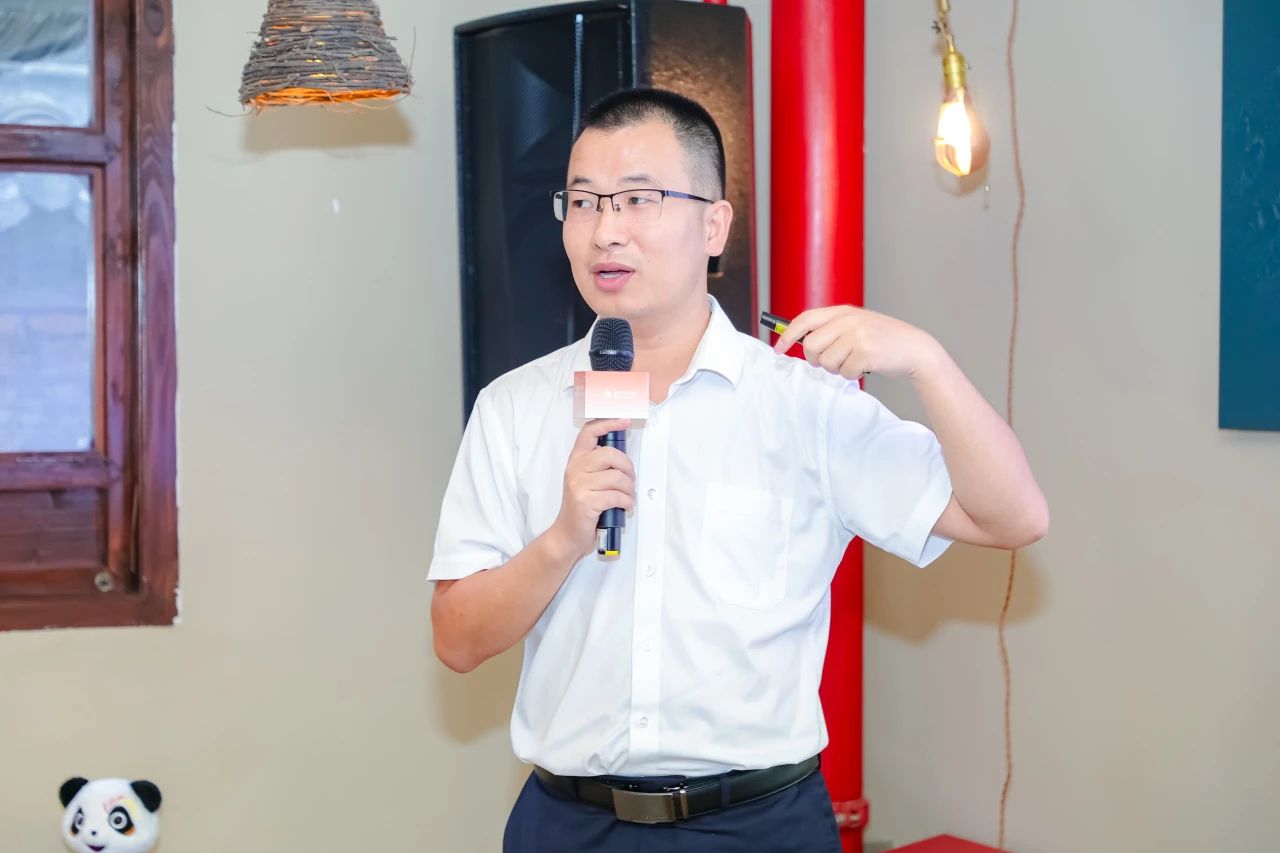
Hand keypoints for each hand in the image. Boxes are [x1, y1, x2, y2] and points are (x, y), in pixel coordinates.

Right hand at [548, 418, 636, 559]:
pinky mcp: (586, 502)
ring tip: (627, 497)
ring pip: (617, 478)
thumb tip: (623, 456)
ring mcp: (579, 485)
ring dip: (629, 490)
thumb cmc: (582, 508)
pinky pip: (617, 496)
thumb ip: (599, 466)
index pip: (589, 432)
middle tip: (630, 480)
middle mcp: (575, 469)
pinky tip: (624, 507)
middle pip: (610, 454)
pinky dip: (627, 502)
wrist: (567, 535)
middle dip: (627, 467)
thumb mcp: (586, 481)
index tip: (624, 420)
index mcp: (576, 460)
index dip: (608, 423)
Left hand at [772, 305, 942, 380]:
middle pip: (811, 345)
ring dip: (838, 369)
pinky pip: (844, 372)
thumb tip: (802, 342)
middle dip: (816, 359)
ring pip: (826, 362)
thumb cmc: (883, 340)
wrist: (915, 349)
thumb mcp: (857, 325)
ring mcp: (857, 335)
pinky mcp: (865, 353)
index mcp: (843, 311)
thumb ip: (832, 329)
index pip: (805, 319)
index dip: (788, 335)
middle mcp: (848, 320)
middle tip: (831, 362)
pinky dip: (852, 375)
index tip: (779, 349)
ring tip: (855, 361)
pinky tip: (866, 367)